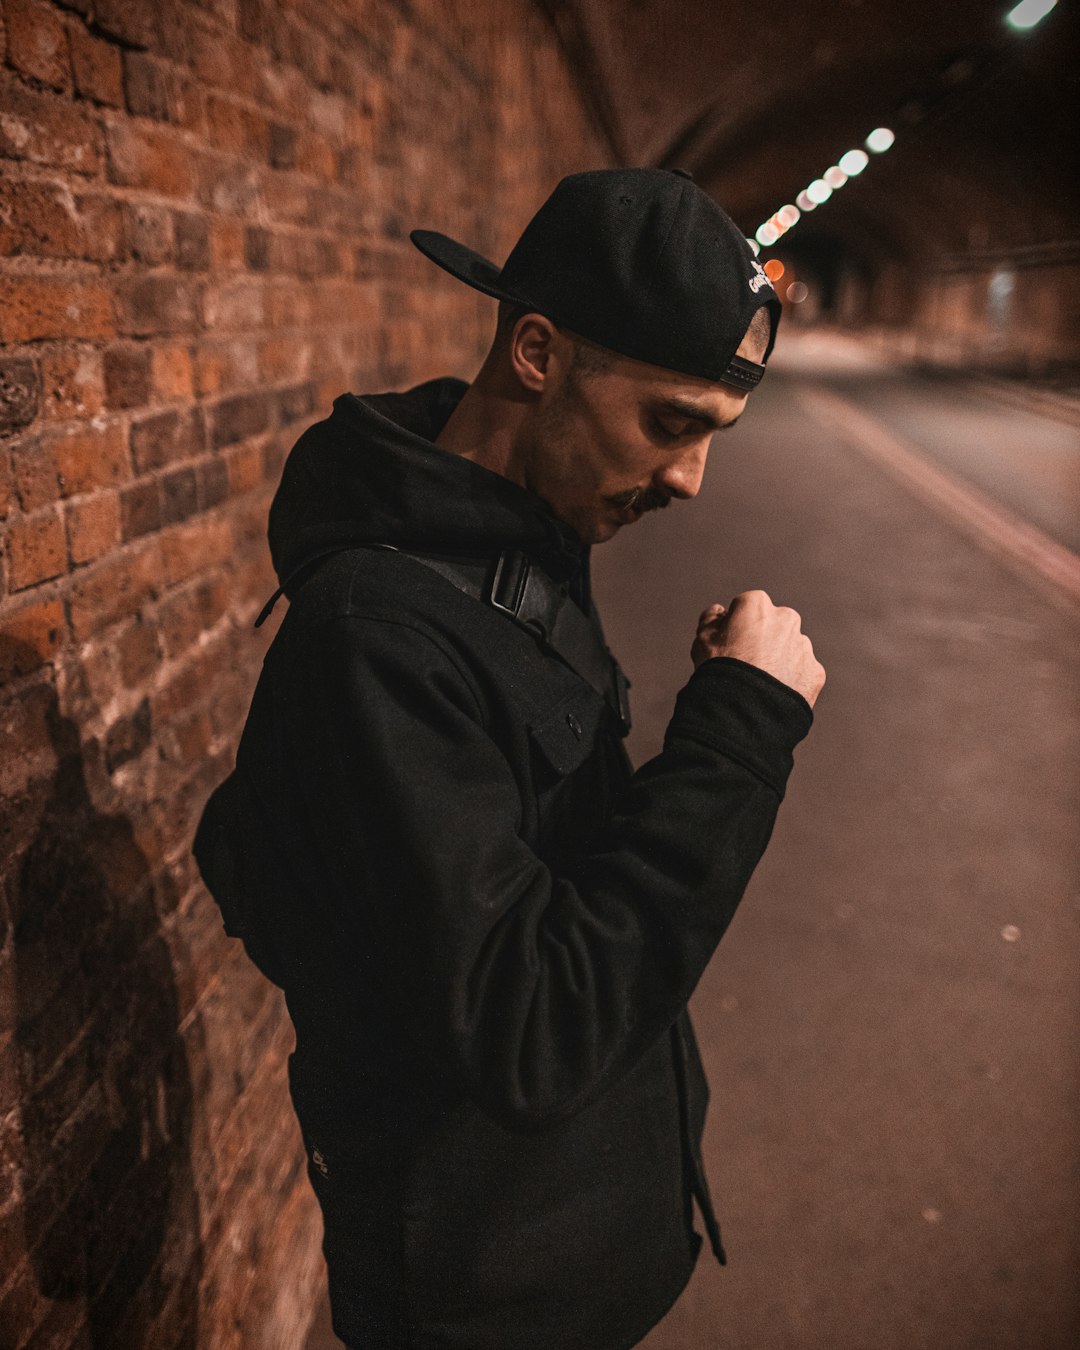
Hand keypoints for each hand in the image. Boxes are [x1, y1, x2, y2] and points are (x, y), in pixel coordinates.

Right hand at [691, 590, 825, 707]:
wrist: (743, 710)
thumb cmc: (720, 671)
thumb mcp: (702, 639)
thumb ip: (711, 619)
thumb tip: (718, 611)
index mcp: (757, 605)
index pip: (747, 607)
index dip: (737, 626)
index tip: (730, 643)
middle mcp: (786, 619)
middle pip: (774, 625)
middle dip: (764, 639)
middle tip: (747, 664)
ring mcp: (803, 646)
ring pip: (791, 649)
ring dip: (780, 660)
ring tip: (760, 683)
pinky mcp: (814, 671)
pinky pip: (802, 673)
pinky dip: (792, 681)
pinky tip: (774, 694)